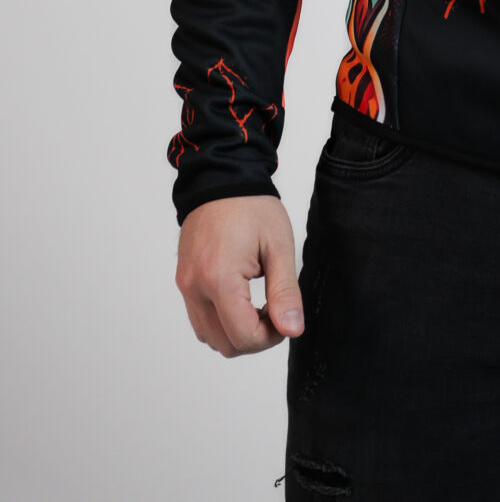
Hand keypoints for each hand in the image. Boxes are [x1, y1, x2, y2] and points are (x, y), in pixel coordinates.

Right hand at [175, 195, 303, 356]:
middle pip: (225, 345)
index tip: (284, 315)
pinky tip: (241, 298)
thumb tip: (292, 330)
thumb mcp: (279, 247)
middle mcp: (195, 287)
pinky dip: (221, 321)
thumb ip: (285, 292)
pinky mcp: (183, 282)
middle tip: (274, 308)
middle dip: (255, 337)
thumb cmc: (252, 207)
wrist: (222, 178)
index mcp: (219, 278)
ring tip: (258, 302)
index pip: (243, 337)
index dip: (271, 337)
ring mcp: (185, 285)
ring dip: (236, 332)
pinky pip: (200, 320)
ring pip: (210, 337)